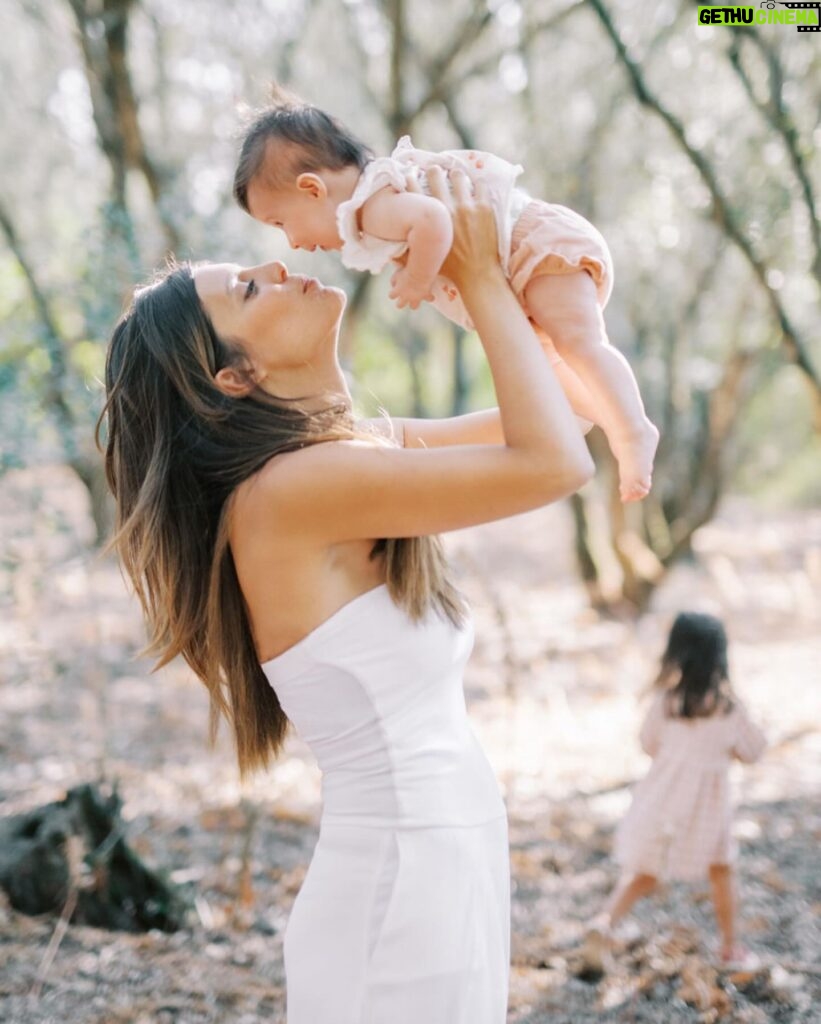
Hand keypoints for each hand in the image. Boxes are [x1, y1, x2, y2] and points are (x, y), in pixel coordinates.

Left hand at [389, 265, 433, 308]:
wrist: (420, 272)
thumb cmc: (407, 272)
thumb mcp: (397, 274)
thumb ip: (394, 280)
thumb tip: (393, 285)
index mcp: (397, 291)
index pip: (391, 296)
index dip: (393, 293)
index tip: (396, 288)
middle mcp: (405, 297)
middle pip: (399, 305)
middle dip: (401, 302)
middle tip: (405, 295)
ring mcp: (416, 298)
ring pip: (413, 307)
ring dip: (414, 303)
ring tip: (417, 296)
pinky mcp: (425, 295)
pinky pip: (430, 299)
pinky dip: (430, 297)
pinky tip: (430, 293)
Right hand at [406, 164, 499, 291]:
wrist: (476, 275)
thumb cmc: (449, 269)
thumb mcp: (421, 258)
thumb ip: (404, 252)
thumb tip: (389, 252)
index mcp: (428, 219)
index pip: (413, 187)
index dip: (411, 177)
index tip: (413, 174)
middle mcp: (446, 208)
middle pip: (435, 174)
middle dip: (434, 171)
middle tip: (435, 171)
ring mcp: (467, 206)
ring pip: (458, 176)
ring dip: (455, 175)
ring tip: (455, 176)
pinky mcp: (484, 208)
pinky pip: (480, 185)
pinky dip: (477, 184)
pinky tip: (475, 186)